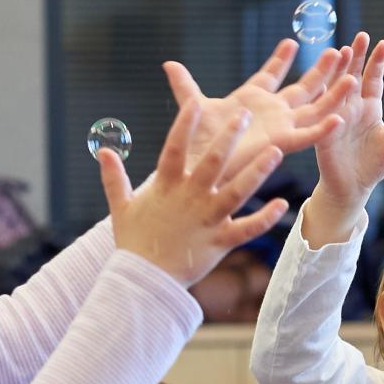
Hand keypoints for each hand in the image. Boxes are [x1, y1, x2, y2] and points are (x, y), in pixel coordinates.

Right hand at [98, 100, 288, 287]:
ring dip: (257, 172)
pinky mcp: (220, 243)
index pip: (174, 149)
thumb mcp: (121, 207)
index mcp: (166, 187)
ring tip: (276, 152)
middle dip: (229, 137)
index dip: (184, 125)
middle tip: (245, 114)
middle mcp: (189, 199)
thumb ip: (114, 177)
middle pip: (212, 163)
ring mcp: (206, 220)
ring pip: (236, 192)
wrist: (143, 282)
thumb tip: (102, 150)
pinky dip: (264, 219)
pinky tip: (281, 204)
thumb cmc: (133, 242)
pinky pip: (246, 230)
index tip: (195, 102)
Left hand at [163, 38, 353, 179]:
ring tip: (352, 74)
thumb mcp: (192, 106)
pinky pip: (309, 135)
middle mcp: (270, 114)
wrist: (195, 170)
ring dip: (333, 92)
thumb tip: (168, 63)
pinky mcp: (281, 143)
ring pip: (313, 107)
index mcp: (251, 101)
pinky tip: (342, 116)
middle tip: (338, 50)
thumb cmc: (194, 144)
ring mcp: (279, 128)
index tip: (290, 42)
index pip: (269, 75)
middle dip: (320, 70)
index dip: (280, 60)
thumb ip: (185, 85)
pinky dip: (325, 127)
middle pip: (302, 88)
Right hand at [304, 34, 383, 242]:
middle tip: (359, 38)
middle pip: (352, 77)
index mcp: (369, 108)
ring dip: (337, 73)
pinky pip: (323, 116)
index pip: (373, 79)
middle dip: (355, 58)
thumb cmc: (374, 165)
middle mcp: (351, 109)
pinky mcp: (323, 134)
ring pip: (335, 91)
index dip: (377, 62)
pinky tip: (324, 85)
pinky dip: (324, 102)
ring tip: (340, 53)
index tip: (383, 43)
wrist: (351, 188)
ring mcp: (335, 119)